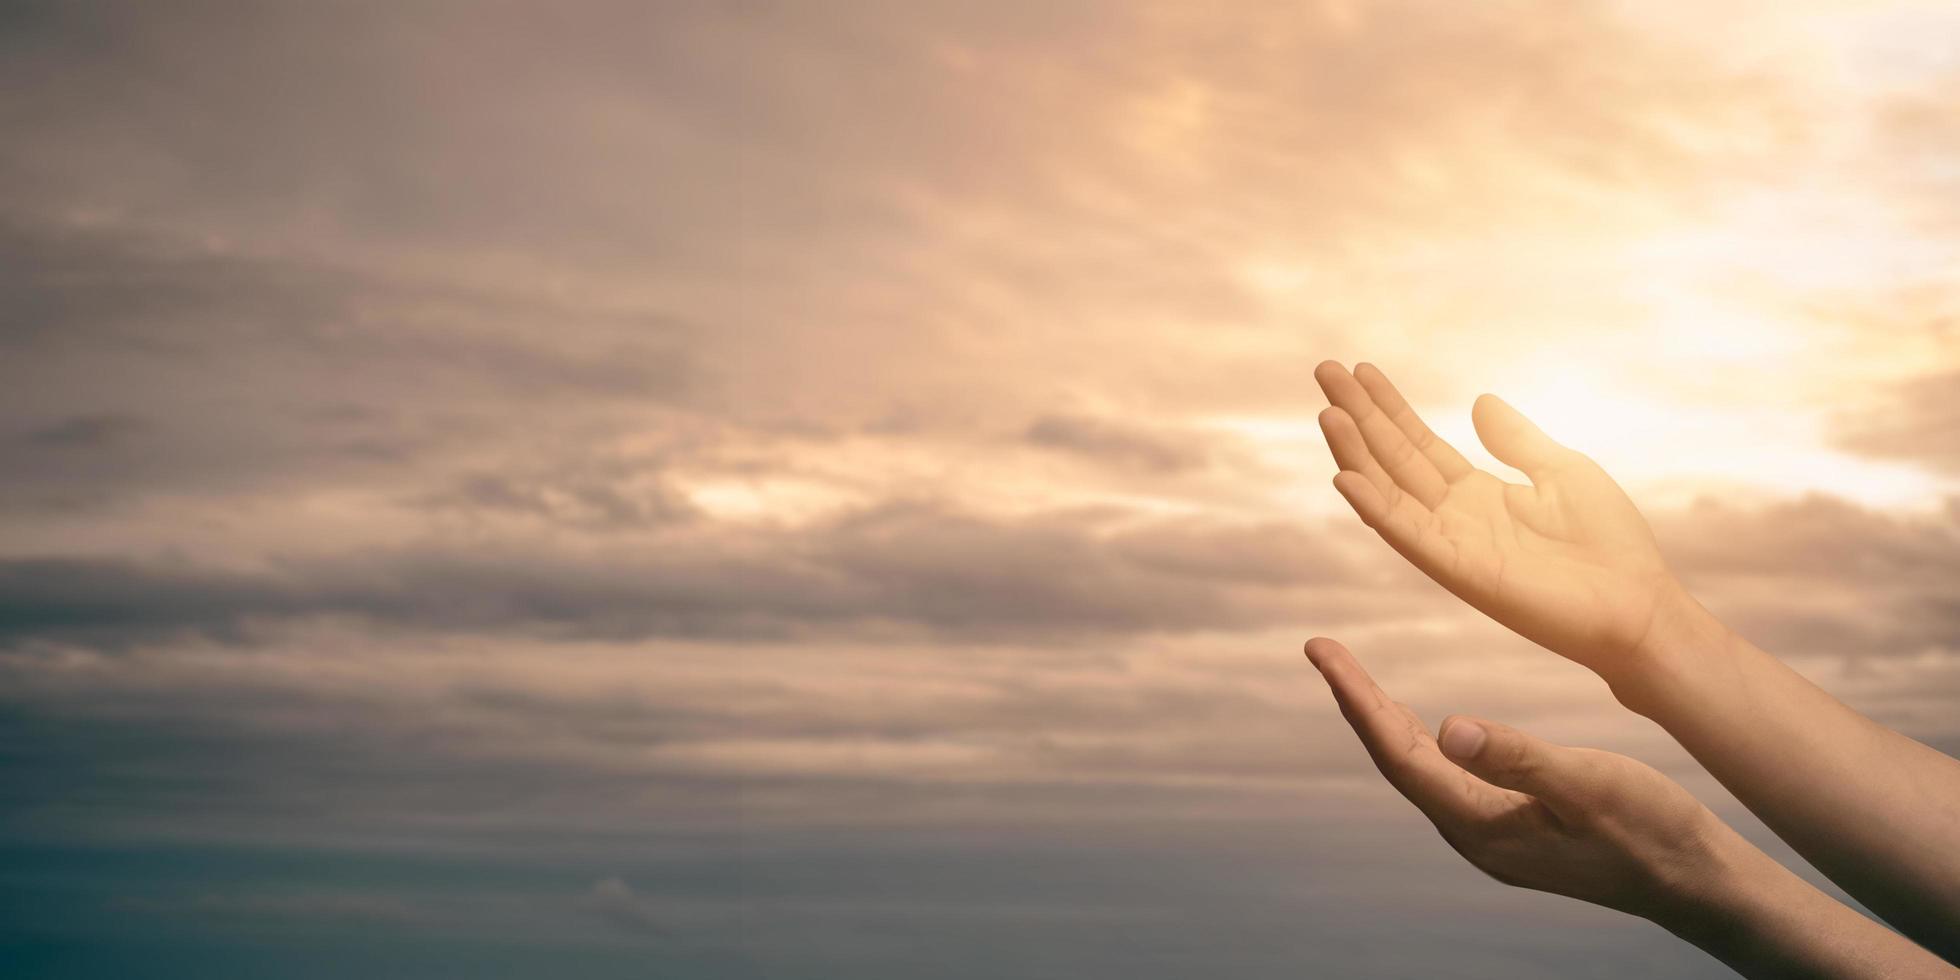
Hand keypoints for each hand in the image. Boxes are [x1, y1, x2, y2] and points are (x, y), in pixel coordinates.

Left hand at [1302, 636, 1726, 923]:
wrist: (1696, 881)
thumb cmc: (1652, 831)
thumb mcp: (1590, 784)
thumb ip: (1518, 758)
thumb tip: (1446, 729)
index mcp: (1481, 826)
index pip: (1398, 754)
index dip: (1356, 700)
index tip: (1322, 652)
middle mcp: (1473, 835)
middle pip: (1396, 758)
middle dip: (1356, 701)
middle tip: (1321, 648)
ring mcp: (1490, 835)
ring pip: (1418, 768)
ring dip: (1383, 719)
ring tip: (1351, 676)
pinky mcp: (1510, 828)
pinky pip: (1445, 777)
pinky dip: (1420, 739)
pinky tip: (1418, 724)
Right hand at [1313, 361, 1683, 682]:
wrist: (1638, 604)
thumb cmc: (1608, 544)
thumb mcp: (1561, 471)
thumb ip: (1515, 440)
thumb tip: (1479, 401)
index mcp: (1478, 493)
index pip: (1418, 443)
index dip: (1389, 407)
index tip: (1361, 370)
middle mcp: (1454, 517)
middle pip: (1393, 458)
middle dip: (1359, 415)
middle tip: (1325, 370)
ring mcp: (1452, 544)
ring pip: (1389, 492)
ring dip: (1355, 453)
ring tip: (1328, 412)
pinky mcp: (1460, 571)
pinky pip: (1407, 535)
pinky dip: (1374, 507)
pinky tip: (1344, 477)